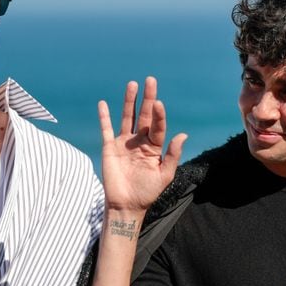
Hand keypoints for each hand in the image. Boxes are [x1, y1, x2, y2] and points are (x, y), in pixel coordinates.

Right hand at [98, 77, 186, 213]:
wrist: (126, 205)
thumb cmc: (147, 192)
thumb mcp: (164, 175)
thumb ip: (172, 155)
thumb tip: (183, 135)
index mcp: (154, 147)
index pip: (158, 126)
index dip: (160, 115)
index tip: (159, 103)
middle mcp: (140, 141)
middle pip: (145, 115)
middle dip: (148, 98)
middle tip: (150, 80)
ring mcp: (124, 143)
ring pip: (128, 118)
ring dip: (130, 102)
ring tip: (132, 84)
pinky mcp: (109, 147)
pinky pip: (106, 129)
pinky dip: (104, 117)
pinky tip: (103, 103)